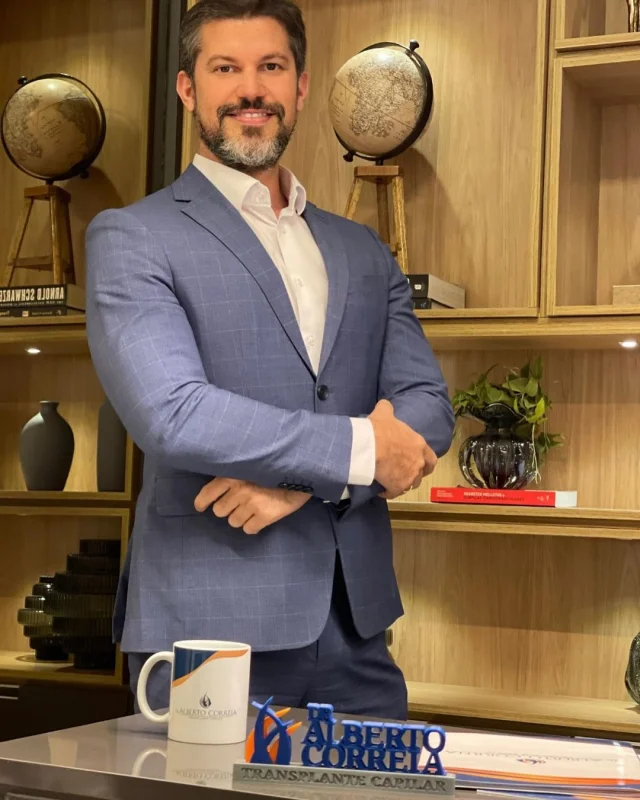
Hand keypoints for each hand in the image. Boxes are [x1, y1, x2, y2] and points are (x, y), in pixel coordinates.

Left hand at [194, 477, 310, 534]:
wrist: (302, 471)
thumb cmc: (276, 466)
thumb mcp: (251, 464)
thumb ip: (236, 473)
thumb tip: (221, 487)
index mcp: (232, 475)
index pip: (207, 493)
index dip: (202, 502)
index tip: (201, 506)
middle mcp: (239, 490)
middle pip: (219, 511)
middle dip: (227, 509)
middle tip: (239, 504)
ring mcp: (252, 504)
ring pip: (233, 522)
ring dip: (240, 518)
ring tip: (252, 509)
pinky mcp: (265, 516)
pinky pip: (249, 529)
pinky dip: (253, 526)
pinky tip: (259, 519)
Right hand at [368, 399, 436, 498]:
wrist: (370, 446)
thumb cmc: (380, 429)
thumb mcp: (384, 412)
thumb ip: (387, 408)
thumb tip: (384, 404)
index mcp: (419, 445)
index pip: (431, 458)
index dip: (426, 463)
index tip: (420, 464)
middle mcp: (418, 462)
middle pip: (421, 474)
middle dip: (415, 476)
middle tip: (405, 475)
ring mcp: (409, 476)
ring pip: (409, 485)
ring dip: (402, 484)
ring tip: (392, 482)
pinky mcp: (397, 486)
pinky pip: (394, 493)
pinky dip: (388, 492)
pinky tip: (381, 490)